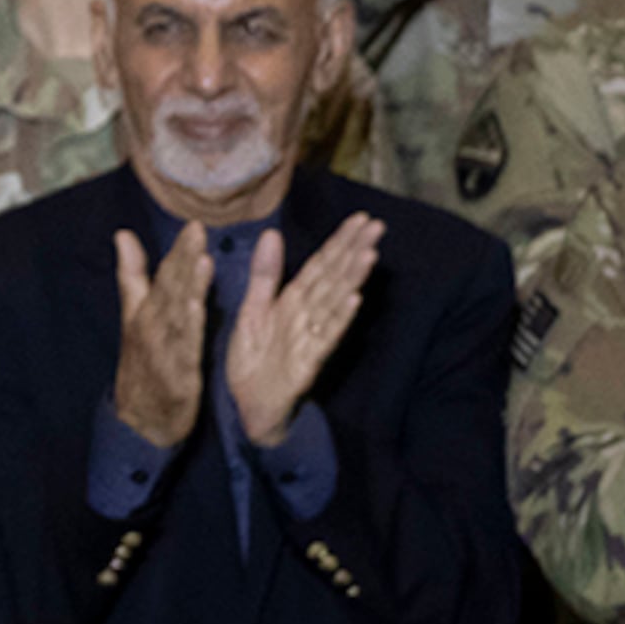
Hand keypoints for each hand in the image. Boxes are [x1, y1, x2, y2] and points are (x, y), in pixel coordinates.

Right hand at [110, 221, 213, 446]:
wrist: (139, 420)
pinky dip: (190, 328)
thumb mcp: (133, 317)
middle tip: (197, 232)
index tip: (194, 225)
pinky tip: (199, 308)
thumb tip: (123, 235)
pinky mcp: (177, 375)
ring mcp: (163, 351)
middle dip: (184, 261)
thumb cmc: (143, 364)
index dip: (178, 251)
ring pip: (177, 315)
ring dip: (189, 289)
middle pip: (170, 290)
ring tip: (202, 261)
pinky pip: (185, 348)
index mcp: (147, 311)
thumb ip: (132, 275)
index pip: (164, 276)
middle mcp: (153, 327)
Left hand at [226, 213, 383, 447]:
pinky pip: (326, 337)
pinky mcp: (307, 363)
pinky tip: (354, 299)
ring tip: (369, 254)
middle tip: (377, 226)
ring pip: (334, 303)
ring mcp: (310, 339)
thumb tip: (271, 233)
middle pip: (334, 279)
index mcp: (293, 301)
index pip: (321, 265)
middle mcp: (307, 316)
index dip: (340, 242)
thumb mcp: (252, 310)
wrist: (246, 405)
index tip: (361, 218)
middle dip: (354, 252)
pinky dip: (339, 318)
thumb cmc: (254, 358)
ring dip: (352, 279)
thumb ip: (264, 274)